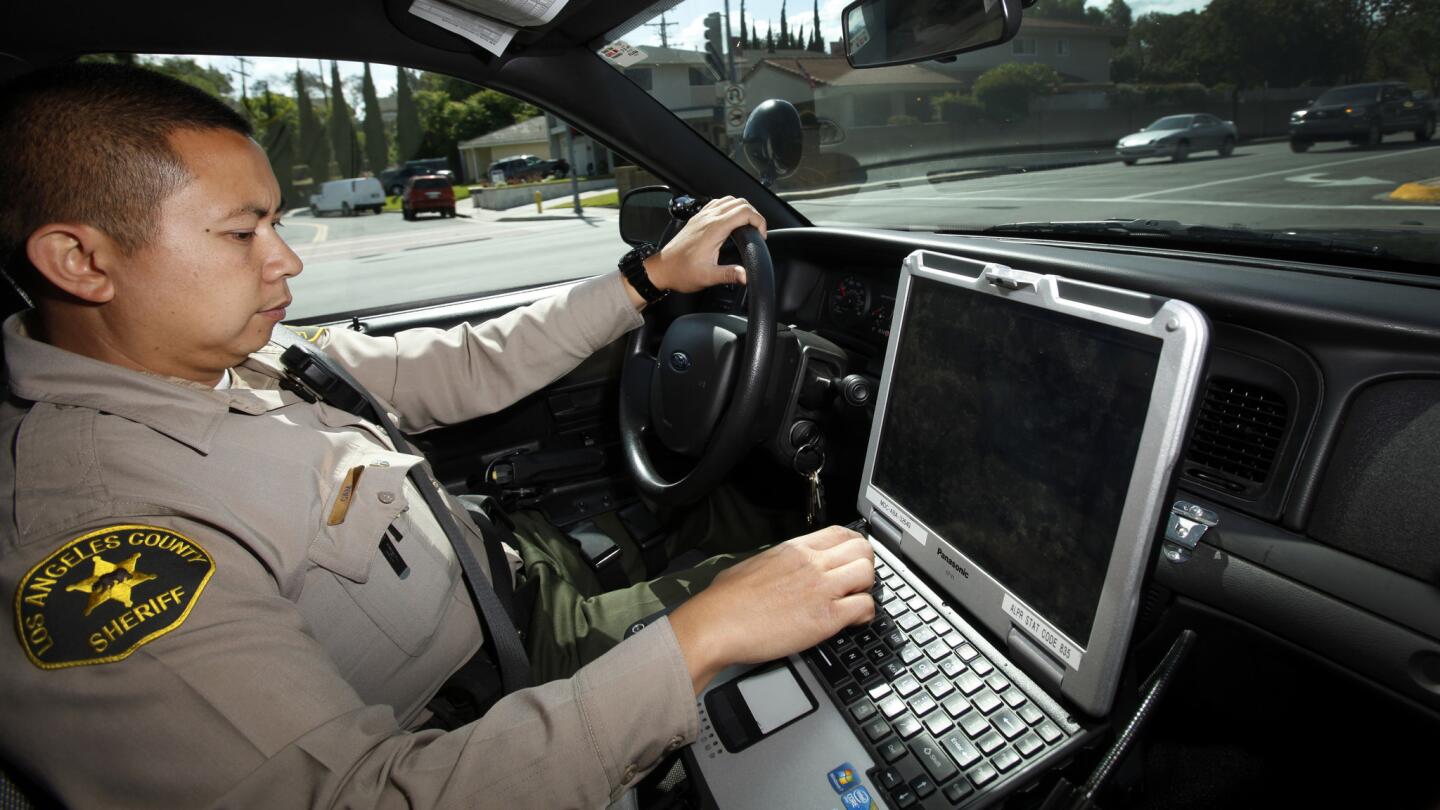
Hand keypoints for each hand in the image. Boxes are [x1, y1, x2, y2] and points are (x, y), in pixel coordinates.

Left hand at [644, 196, 766, 293]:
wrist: (661, 269)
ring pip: (729, 200)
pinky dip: (730, 208)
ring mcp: (702, 216)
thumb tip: (746, 276)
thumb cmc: (681, 272)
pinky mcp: (697, 218)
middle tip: (757, 232)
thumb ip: (729, 274)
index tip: (761, 236)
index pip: (745, 212)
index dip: (759, 221)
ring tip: (747, 226)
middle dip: (754, 215)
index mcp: (714, 229)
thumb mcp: (707, 277)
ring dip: (743, 209)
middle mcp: (708, 218)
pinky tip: (730, 221)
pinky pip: (718, 203)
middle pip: (740, 202)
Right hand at [668, 525, 874, 693]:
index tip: (852, 559)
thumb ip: (778, 563)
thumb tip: (782, 570)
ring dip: (867, 589)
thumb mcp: (753, 565)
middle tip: (857, 582)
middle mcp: (812, 563)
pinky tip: (854, 621)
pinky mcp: (826, 617)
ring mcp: (822, 588)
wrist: (717, 624)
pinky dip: (865, 615)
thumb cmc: (726, 601)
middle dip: (865, 566)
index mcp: (795, 549)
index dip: (854, 546)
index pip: (842, 533)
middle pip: (862, 550)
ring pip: (868, 574)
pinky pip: (864, 607)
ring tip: (855, 601)